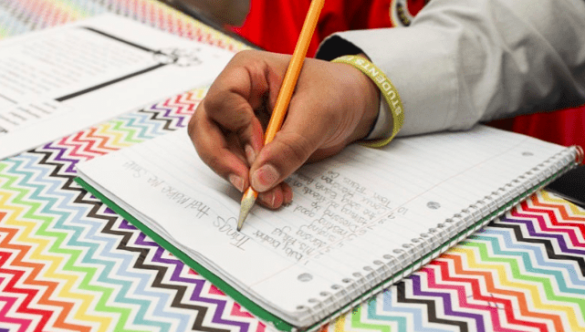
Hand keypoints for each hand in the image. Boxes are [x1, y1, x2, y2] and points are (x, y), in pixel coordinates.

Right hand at [188, 50, 378, 208]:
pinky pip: (241, 167)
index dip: (238, 129)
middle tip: (248, 186)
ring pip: (220, 153)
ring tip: (273, 197)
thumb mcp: (318, 115)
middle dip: (224, 161)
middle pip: (206, 129)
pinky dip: (256, 184)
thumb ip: (289, 146)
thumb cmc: (336, 93)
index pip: (221, 101)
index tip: (260, 152)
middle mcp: (236, 96)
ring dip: (242, 179)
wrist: (354, 108)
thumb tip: (259, 180)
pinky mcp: (250, 145)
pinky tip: (277, 194)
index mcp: (247, 72)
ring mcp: (240, 122)